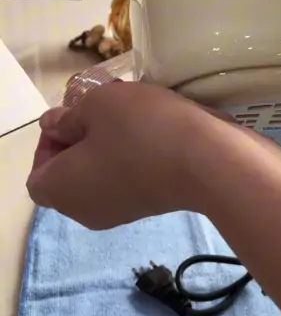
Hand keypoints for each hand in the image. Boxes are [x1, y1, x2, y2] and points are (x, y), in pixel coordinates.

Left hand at [27, 81, 219, 228]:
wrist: (207, 160)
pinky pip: (125, 178)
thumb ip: (70, 114)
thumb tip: (57, 124)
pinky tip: (151, 128)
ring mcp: (118, 212)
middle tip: (102, 107)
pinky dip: (129, 155)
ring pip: (98, 174)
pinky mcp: (148, 205)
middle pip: (67, 175)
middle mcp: (84, 210)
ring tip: (130, 111)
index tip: (75, 113)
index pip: (37, 172)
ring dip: (106, 143)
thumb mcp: (98, 104)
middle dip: (79, 138)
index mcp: (62, 190)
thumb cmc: (142, 128)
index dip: (49, 140)